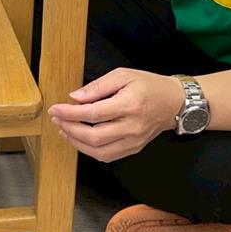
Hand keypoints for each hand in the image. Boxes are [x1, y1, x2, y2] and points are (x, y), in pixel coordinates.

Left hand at [47, 69, 184, 162]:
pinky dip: (90, 150)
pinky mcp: (134, 148)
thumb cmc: (149, 85)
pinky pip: (108, 156)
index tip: (56, 108)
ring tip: (64, 129)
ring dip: (76, 143)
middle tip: (57, 119)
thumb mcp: (123, 75)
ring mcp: (134, 141)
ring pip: (99, 151)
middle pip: (94, 136)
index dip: (70, 113)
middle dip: (70, 129)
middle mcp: (132, 127)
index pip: (93, 113)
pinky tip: (79, 139)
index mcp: (129, 105)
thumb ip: (98, 86)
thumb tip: (75, 97)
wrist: (175, 102)